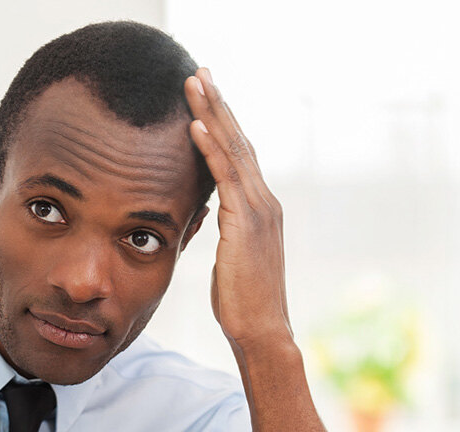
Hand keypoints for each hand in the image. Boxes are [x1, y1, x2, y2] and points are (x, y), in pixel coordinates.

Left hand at [184, 68, 294, 352]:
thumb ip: (226, 229)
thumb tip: (211, 215)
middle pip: (239, 141)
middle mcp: (266, 202)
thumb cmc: (244, 304)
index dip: (223, 123)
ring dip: (212, 114)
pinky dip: (209, 148)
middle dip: (219, 105)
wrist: (263, 332)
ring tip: (195, 83)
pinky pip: (225, 177)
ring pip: (233, 150)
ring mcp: (259, 210)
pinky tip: (194, 125)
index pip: (240, 155)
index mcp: (262, 209)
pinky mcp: (245, 223)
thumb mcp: (232, 258)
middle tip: (200, 72)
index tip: (207, 95)